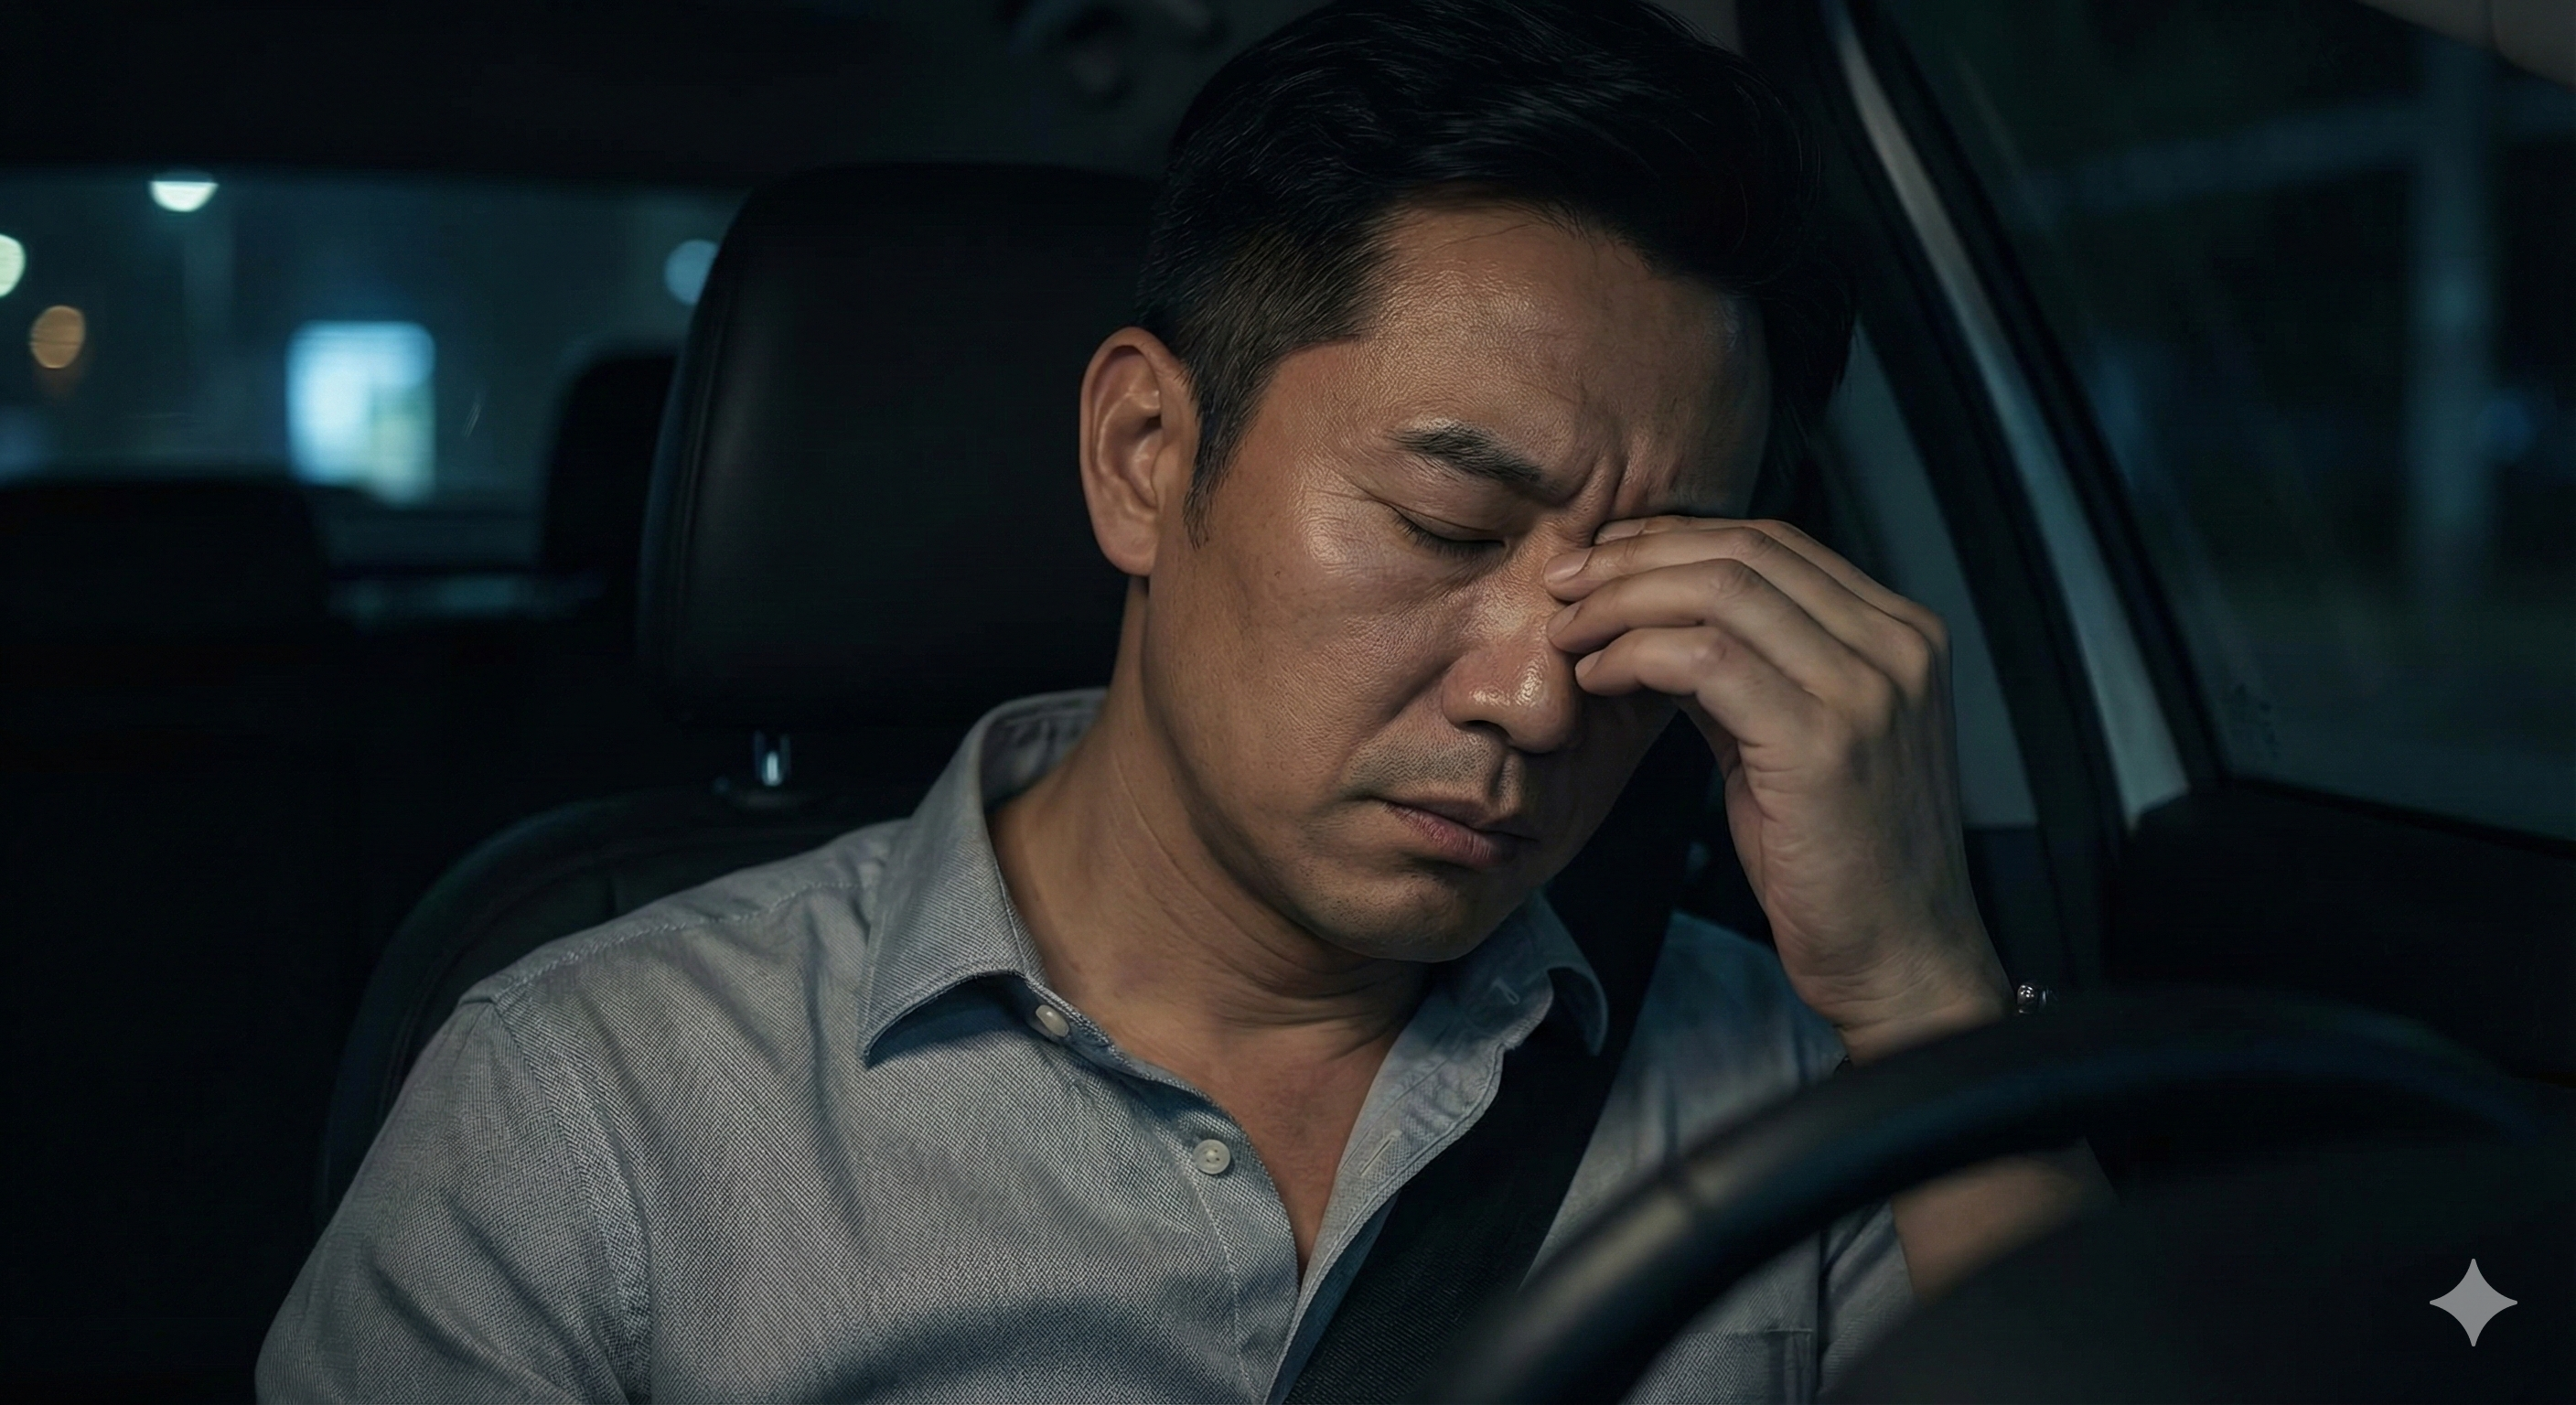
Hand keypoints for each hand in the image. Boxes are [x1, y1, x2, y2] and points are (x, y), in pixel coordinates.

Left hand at [1545, 517, 2007, 1059]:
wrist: (1900, 958)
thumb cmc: (1841, 862)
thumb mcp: (1793, 740)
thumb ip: (1744, 671)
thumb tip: (1654, 621)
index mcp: (1900, 634)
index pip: (1773, 543)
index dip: (1673, 540)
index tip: (1602, 561)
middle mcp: (1897, 646)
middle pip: (1742, 552)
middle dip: (1634, 559)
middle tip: (1564, 585)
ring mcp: (1869, 689)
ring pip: (1719, 592)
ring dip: (1622, 603)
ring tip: (1568, 633)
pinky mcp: (1824, 741)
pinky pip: (1705, 660)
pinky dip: (1635, 655)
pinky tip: (1599, 677)